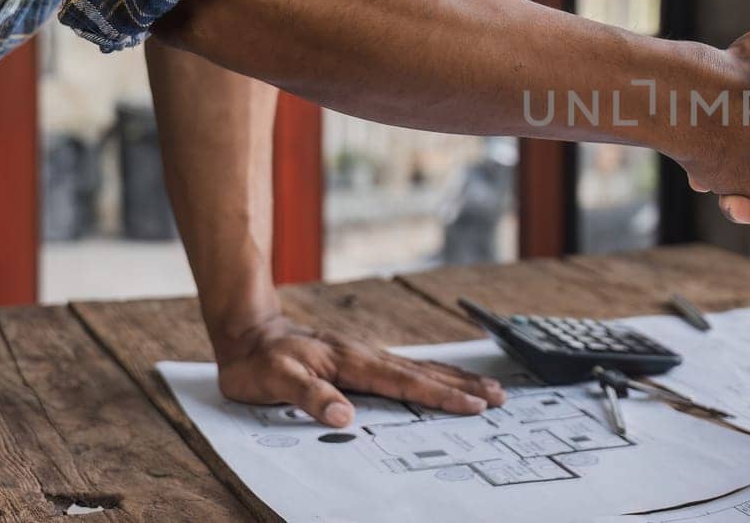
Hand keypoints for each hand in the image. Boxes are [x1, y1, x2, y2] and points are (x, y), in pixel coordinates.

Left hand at [214, 315, 506, 427]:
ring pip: (420, 367)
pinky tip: (443, 376)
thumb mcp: (275, 382)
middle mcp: (367, 355)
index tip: (473, 407)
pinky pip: (407, 366)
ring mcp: (367, 355)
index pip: (407, 383)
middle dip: (464, 386)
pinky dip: (433, 372)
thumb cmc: (260, 361)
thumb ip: (311, 398)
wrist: (249, 332)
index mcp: (354, 362)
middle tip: (500, 397)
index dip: (441, 396)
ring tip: (487, 387)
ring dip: (455, 378)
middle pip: (425, 372)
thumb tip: (346, 417)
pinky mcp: (362, 358)